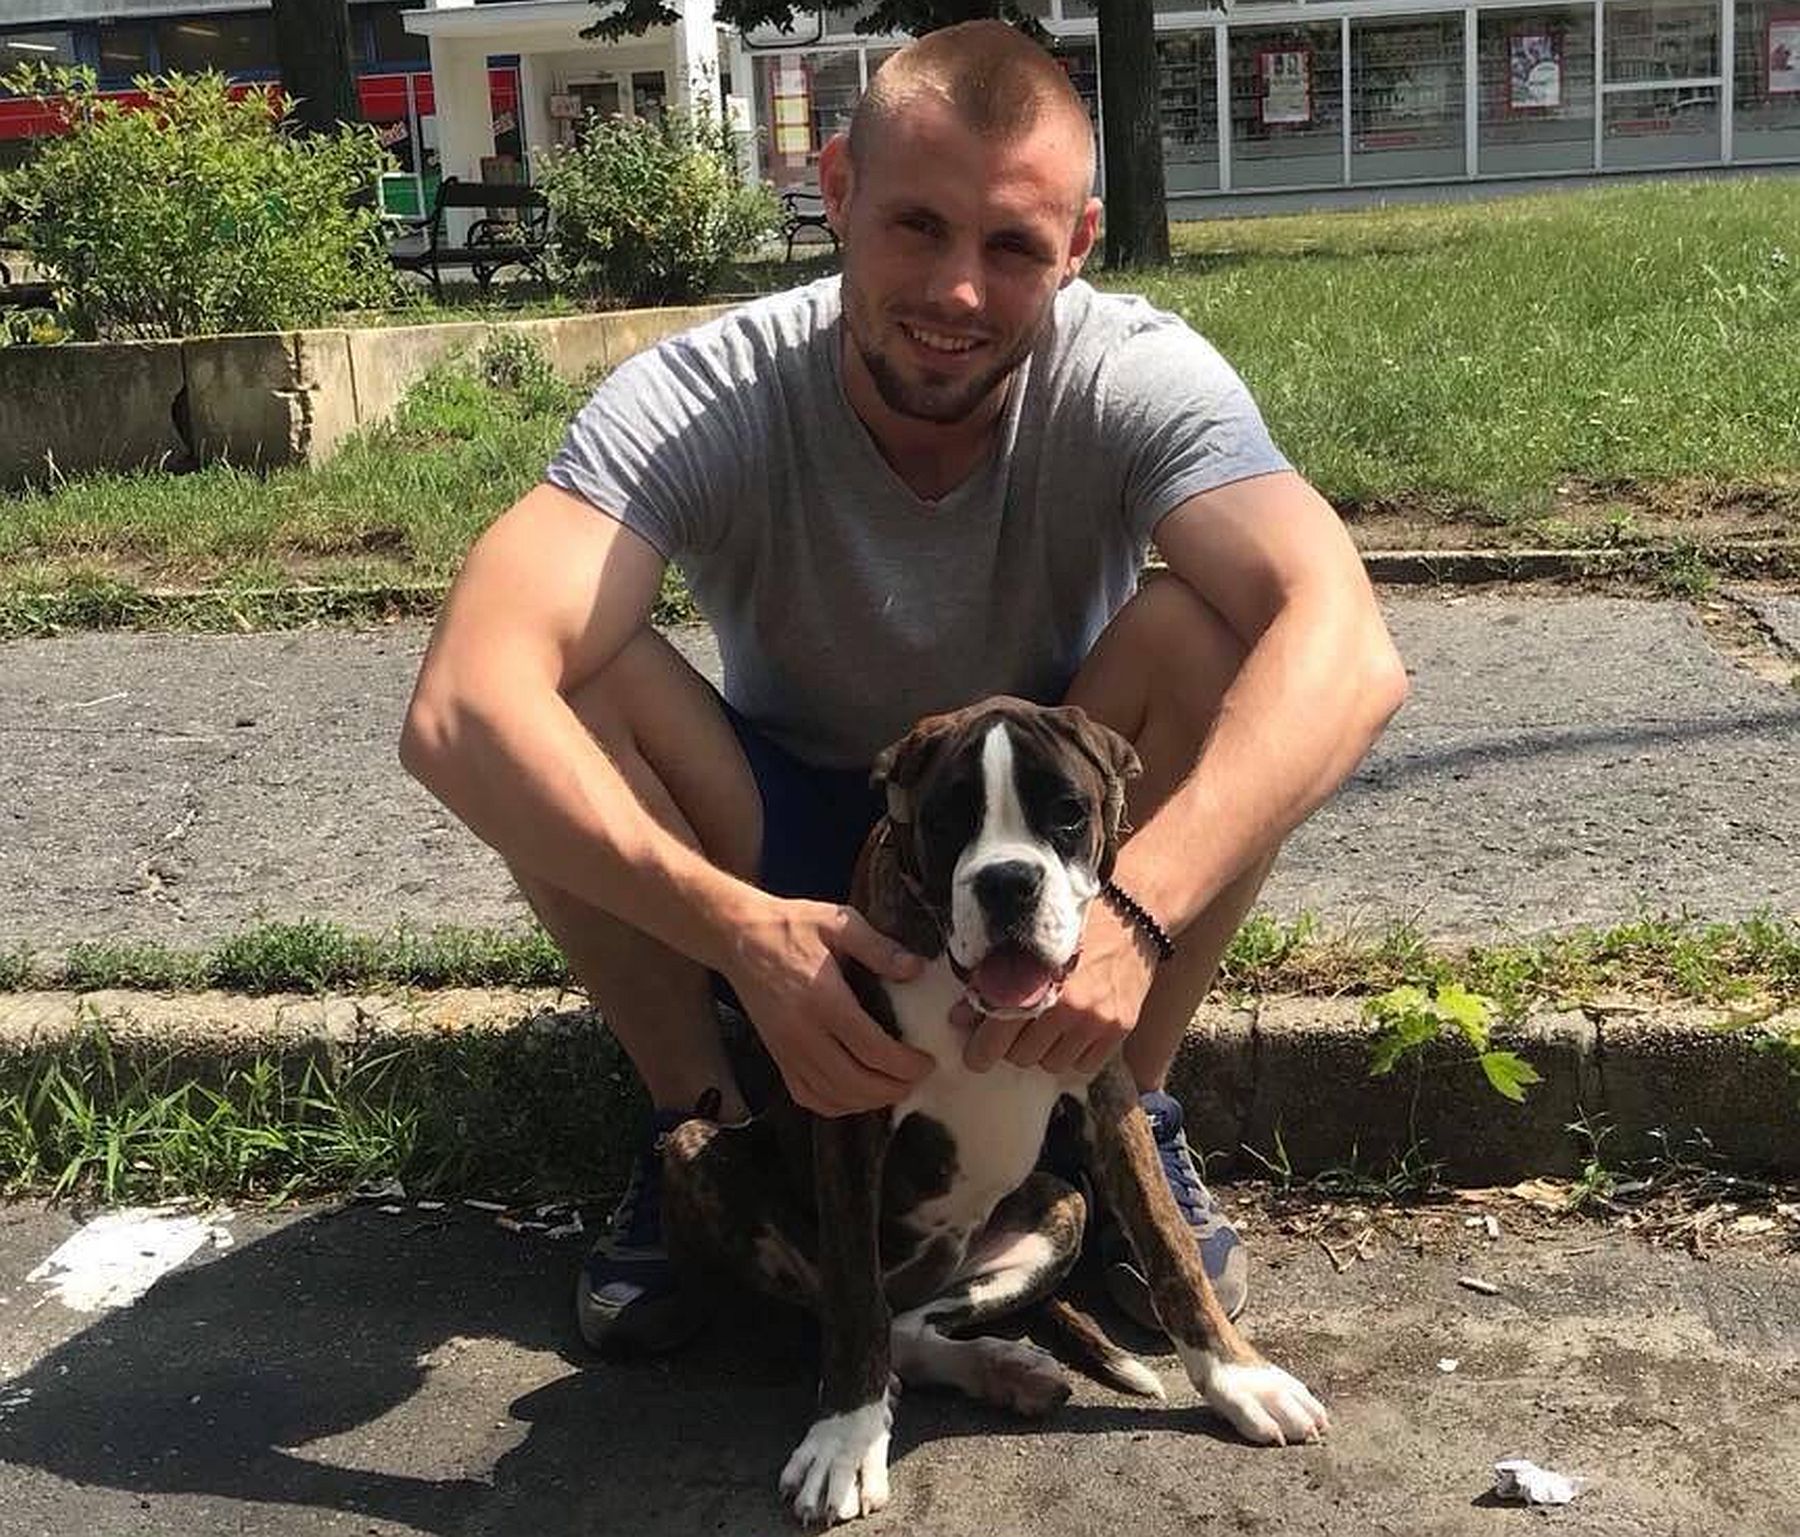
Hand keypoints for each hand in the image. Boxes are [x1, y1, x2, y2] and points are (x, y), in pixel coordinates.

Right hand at [724, 895, 935, 1116]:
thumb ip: (878, 947)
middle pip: (854, 1082)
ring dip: (868, 1101)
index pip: (871, 1049)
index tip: (927, 1061)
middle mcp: (802, 1032)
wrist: (736, 936)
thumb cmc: (790, 926)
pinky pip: (807, 1096)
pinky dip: (836, 1105)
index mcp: (823, 999)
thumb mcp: (837, 922)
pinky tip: (856, 1094)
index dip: (905, 1064)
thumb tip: (915, 969)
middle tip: (917, 1079)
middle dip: (893, 1088)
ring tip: (894, 1087)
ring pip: (832, 1096)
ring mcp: (786, 1050)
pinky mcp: (776, 1056)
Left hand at [956, 902, 1157, 1075]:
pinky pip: (1084, 1065)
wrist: (1134, 909)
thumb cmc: (1072, 920)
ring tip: (1046, 1024)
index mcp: (1035, 980)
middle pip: (1021, 1056)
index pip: (995, 1037)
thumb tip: (959, 1018)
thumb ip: (990, 978)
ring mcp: (1096, 1020)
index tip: (976, 1053)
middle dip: (1012, 1044)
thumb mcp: (1023, 939)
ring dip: (1044, 1050)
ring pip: (1052, 1064)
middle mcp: (1066, 1006)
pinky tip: (1072, 1030)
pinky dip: (1073, 1053)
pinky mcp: (1121, 1027)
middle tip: (1014, 1027)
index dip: (980, 1051)